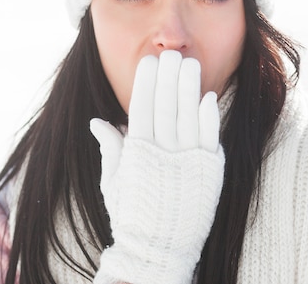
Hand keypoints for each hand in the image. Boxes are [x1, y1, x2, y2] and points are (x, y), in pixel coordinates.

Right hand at [90, 50, 224, 283]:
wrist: (158, 252)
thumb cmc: (132, 216)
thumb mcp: (113, 182)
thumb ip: (110, 148)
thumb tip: (98, 121)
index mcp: (137, 153)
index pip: (141, 107)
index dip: (145, 83)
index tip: (148, 62)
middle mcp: (162, 153)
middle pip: (165, 105)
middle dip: (168, 77)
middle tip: (171, 55)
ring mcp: (187, 162)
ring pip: (188, 115)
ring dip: (189, 88)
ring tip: (190, 64)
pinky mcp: (208, 173)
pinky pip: (209, 137)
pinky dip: (209, 116)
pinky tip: (207, 96)